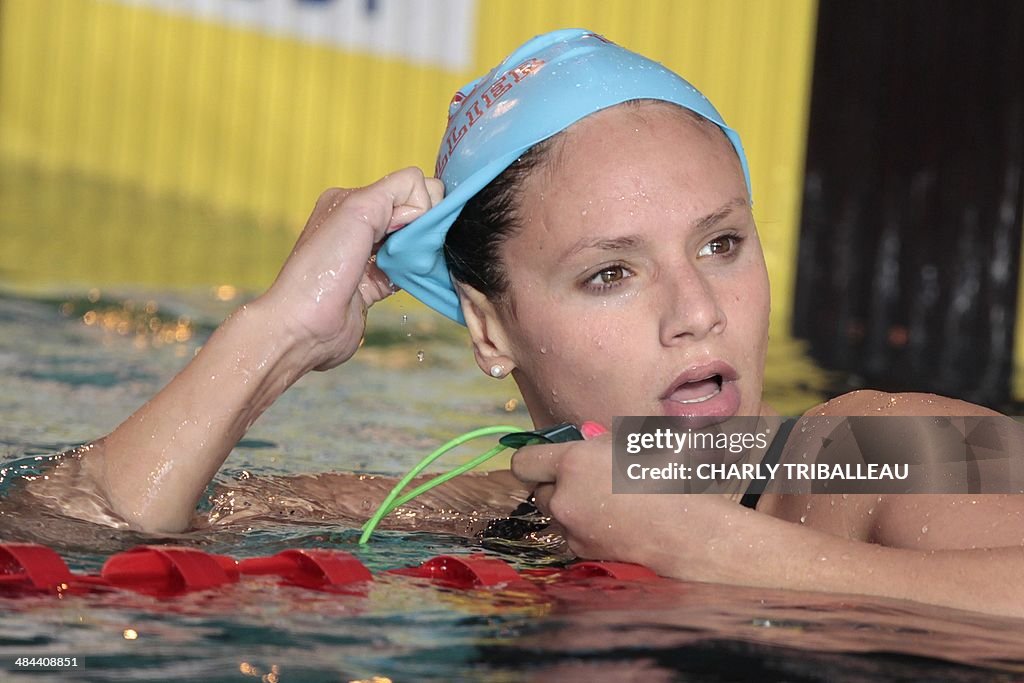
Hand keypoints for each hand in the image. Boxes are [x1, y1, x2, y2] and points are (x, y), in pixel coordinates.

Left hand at [258, 168, 443, 371]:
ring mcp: (368, 255)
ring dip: (420, 250)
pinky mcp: (376, 284)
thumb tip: (426, 207)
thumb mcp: (358, 210)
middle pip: (414, 212)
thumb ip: (396, 191)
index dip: (419, 204)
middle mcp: (359, 224)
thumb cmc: (322, 270)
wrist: (305, 327)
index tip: (405, 226)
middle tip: (408, 247)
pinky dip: (417, 272)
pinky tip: (413, 277)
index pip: (408, 185)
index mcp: (351, 200)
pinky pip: (409, 270)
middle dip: (423, 227)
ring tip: (409, 264)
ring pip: (414, 241)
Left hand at [511, 430, 756, 582]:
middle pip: (539, 490)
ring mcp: (572, 529)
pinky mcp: (583, 552)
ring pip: (557, 514)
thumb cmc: (671, 480)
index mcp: (573, 463)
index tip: (547, 458)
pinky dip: (586, 528)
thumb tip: (583, 442)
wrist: (691, 533)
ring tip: (608, 503)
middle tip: (586, 480)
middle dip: (556, 484)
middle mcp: (564, 498)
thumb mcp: (636, 444)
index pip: (524, 461)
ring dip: (572, 506)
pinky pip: (574, 534)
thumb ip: (598, 442)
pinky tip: (616, 523)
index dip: (535, 458)